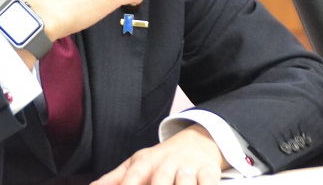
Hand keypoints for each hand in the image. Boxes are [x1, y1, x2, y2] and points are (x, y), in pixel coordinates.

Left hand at [92, 125, 226, 184]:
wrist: (196, 142)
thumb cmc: (160, 160)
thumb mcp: (136, 164)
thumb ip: (113, 179)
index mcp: (146, 162)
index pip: (134, 175)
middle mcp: (167, 163)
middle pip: (160, 179)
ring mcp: (189, 167)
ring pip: (186, 181)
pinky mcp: (209, 172)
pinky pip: (209, 182)